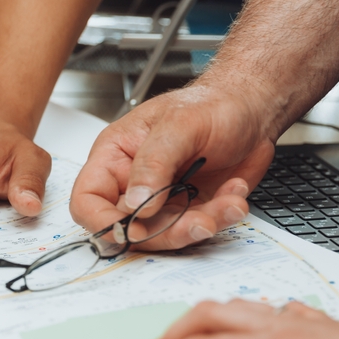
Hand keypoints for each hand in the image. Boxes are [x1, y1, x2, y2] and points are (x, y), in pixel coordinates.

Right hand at [69, 85, 275, 249]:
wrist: (251, 109)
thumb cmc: (210, 104)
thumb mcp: (178, 125)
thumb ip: (153, 164)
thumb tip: (137, 204)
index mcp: (115, 157)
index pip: (88, 199)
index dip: (103, 221)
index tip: (132, 229)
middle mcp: (133, 182)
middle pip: (128, 226)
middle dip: (166, 230)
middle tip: (198, 220)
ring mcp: (162, 199)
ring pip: (166, 234)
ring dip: (199, 225)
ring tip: (227, 205)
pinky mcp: (190, 208)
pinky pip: (197, 228)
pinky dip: (221, 217)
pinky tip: (234, 193)